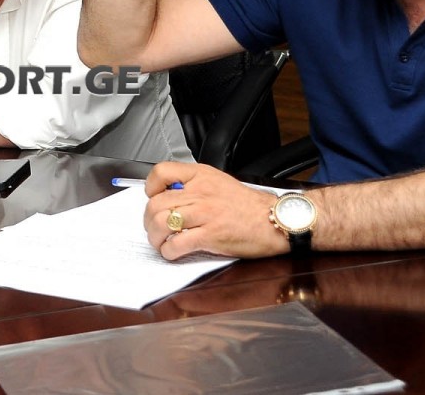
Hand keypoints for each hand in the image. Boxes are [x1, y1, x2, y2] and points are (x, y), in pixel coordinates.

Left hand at [142, 162, 287, 259]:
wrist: (275, 220)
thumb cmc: (248, 205)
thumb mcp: (219, 182)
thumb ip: (194, 185)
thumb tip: (169, 196)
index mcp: (201, 175)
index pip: (161, 172)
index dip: (151, 187)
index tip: (153, 198)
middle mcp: (200, 192)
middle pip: (156, 204)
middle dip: (149, 220)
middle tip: (154, 228)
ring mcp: (205, 214)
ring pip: (161, 223)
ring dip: (155, 237)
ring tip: (161, 242)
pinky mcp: (211, 236)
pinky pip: (177, 244)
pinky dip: (169, 251)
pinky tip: (173, 252)